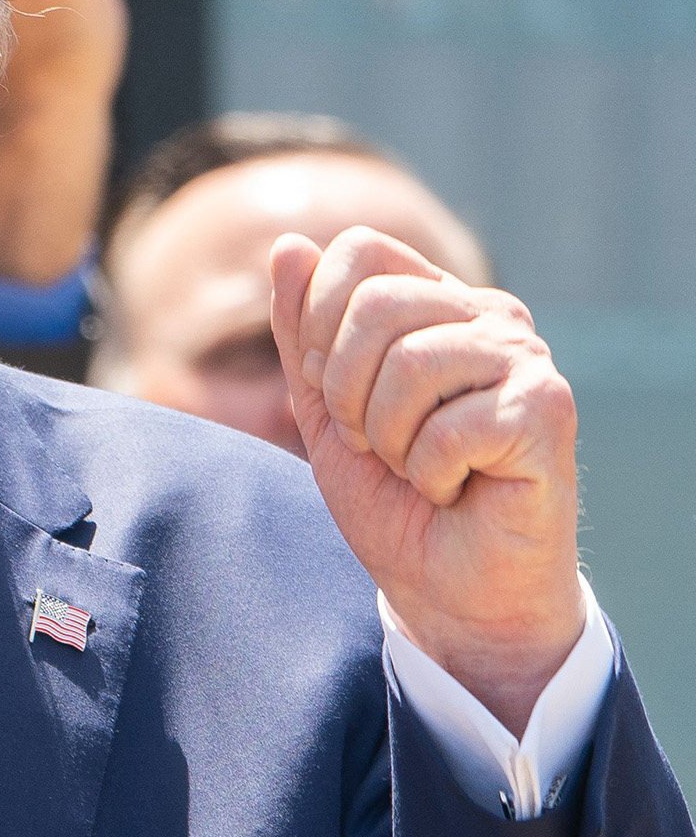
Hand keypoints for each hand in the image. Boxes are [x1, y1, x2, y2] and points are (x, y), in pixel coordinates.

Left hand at [271, 227, 584, 735]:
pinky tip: (457, 488)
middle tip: (377, 443)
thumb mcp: (323, 409)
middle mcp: (488, 316)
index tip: (332, 390)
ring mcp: (525, 358)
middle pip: (375, 304)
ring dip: (390, 438)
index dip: (320, 323)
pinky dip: (431, 472)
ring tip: (419, 467)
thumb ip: (302, 331)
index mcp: (435, 303)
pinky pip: (450, 424)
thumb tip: (288, 245)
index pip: (359, 251)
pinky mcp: (547, 409)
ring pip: (410, 362)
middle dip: (346, 391)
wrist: (446, 591)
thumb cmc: (391, 499)